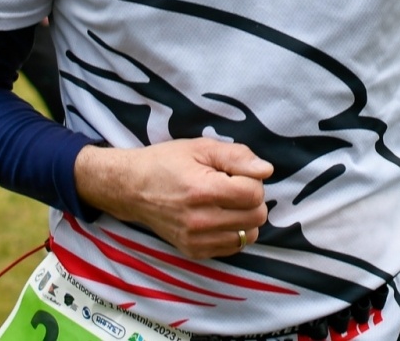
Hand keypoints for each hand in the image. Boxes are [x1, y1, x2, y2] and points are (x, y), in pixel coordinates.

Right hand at [74, 138, 272, 258]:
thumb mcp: (201, 147)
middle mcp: (199, 220)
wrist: (132, 188)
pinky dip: (233, 232)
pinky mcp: (194, 251)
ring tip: (226, 202)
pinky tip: (219, 216)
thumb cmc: (167, 162)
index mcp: (202, 190)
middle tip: (231, 186)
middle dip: (251, 198)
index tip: (234, 173)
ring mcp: (196, 240)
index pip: (254, 194)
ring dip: (245, 217)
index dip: (252, 179)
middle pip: (256, 216)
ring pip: (248, 235)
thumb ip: (237, 157)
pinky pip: (233, 247)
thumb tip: (266, 171)